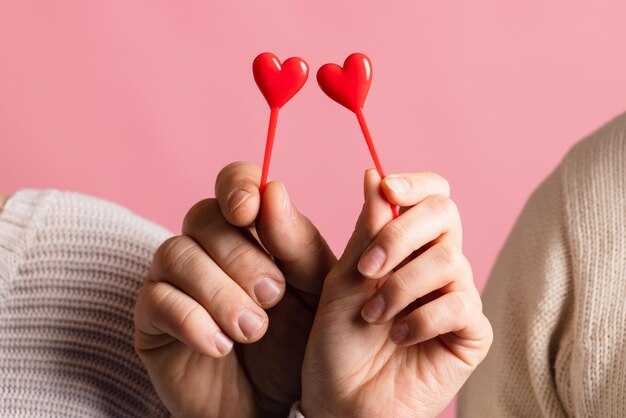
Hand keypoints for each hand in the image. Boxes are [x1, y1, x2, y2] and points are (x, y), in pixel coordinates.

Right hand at [134, 162, 335, 417]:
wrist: (271, 404)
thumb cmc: (295, 342)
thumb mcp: (313, 292)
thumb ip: (298, 243)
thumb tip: (273, 190)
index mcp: (248, 231)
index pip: (233, 184)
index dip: (237, 186)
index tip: (249, 209)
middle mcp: (205, 247)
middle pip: (203, 217)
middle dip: (241, 256)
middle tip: (272, 295)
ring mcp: (173, 280)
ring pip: (177, 254)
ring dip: (220, 291)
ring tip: (253, 329)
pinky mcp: (152, 320)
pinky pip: (158, 302)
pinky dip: (194, 321)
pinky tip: (221, 346)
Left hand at [301, 170, 492, 416]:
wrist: (342, 401)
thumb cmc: (336, 341)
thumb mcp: (342, 279)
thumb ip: (364, 231)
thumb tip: (373, 175)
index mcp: (404, 245)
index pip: (430, 195)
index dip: (414, 185)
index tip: (386, 190)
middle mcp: (434, 264)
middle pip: (445, 214)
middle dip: (401, 235)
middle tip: (367, 269)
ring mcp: (455, 296)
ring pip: (448, 260)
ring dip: (401, 287)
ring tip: (373, 317)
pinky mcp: (470, 333)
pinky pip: (461, 305)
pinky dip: (422, 318)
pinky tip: (398, 337)